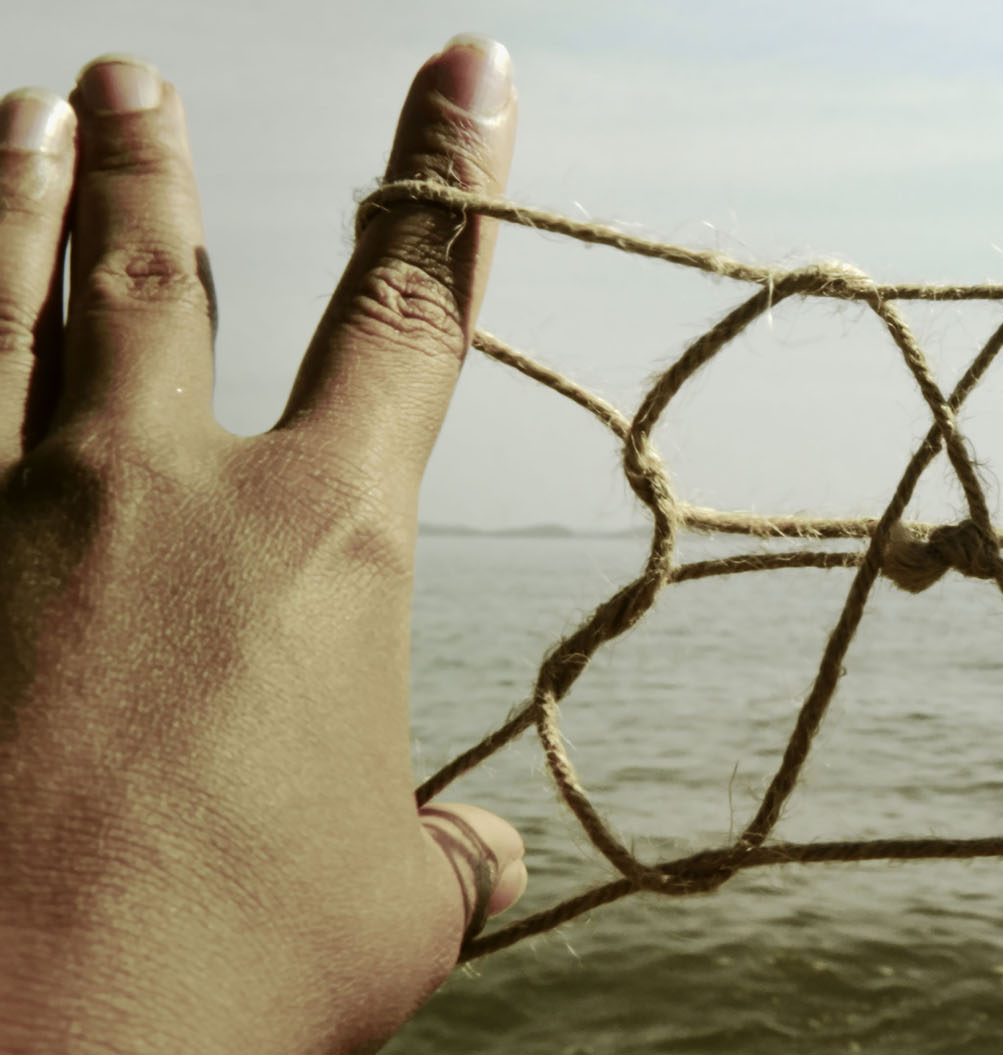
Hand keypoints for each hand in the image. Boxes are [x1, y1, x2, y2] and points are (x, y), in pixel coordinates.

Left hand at [0, 37, 527, 1052]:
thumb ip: (439, 854)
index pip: (415, 315)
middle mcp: (160, 492)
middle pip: (166, 280)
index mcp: (327, 543)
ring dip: (6, 203)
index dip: (452, 180)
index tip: (469, 72)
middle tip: (133, 84)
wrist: (12, 1044)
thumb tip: (478, 850)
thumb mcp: (390, 915)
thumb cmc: (233, 974)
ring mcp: (4, 522)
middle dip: (155, 171)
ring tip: (14, 117)